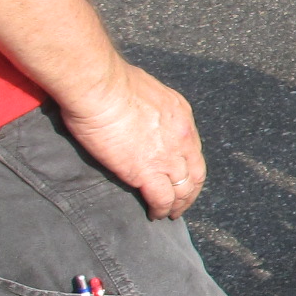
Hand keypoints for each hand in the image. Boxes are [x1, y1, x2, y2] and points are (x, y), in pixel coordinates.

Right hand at [60, 64, 206, 219]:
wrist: (100, 87)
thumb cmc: (111, 81)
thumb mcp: (146, 89)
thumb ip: (150, 105)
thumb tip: (138, 110)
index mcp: (181, 115)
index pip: (192, 149)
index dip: (189, 166)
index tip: (182, 175)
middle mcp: (182, 138)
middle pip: (195, 173)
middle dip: (190, 190)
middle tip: (182, 202)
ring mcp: (167, 157)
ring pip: (183, 190)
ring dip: (178, 205)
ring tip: (170, 213)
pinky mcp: (147, 172)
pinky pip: (162, 199)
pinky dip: (161, 210)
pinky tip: (154, 214)